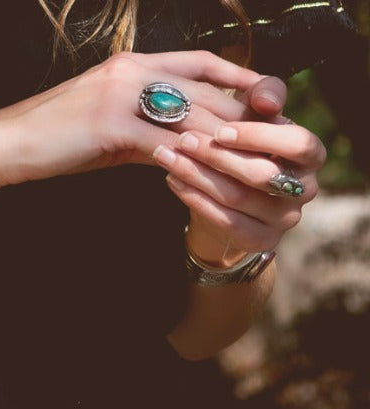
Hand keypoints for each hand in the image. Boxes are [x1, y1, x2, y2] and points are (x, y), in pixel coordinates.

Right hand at [0, 50, 271, 202]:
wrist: (6, 145)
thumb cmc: (53, 142)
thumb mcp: (105, 129)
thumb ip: (144, 130)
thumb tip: (175, 149)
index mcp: (135, 64)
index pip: (201, 63)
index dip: (239, 79)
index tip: (267, 99)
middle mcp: (135, 71)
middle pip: (206, 91)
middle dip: (243, 117)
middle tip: (274, 142)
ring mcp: (123, 96)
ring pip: (191, 118)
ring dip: (225, 145)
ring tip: (252, 169)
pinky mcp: (111, 126)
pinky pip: (162, 145)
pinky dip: (188, 162)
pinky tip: (206, 180)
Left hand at [150, 78, 324, 263]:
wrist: (233, 197)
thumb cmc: (248, 146)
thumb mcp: (256, 115)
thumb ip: (264, 96)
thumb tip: (267, 101)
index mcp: (311, 156)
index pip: (297, 144)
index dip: (259, 137)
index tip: (220, 130)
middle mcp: (306, 190)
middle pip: (261, 174)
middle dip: (218, 156)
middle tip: (182, 139)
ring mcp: (285, 220)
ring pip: (237, 198)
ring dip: (197, 175)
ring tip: (167, 156)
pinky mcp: (262, 241)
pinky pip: (225, 222)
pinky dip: (195, 199)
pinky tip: (172, 180)